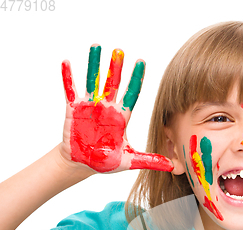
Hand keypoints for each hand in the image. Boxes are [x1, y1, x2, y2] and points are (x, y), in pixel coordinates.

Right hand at [60, 45, 172, 172]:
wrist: (84, 164)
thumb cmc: (106, 161)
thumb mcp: (130, 161)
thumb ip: (149, 161)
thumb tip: (171, 166)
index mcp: (121, 117)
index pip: (131, 94)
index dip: (136, 79)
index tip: (142, 62)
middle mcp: (107, 108)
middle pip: (113, 84)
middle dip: (117, 68)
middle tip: (120, 51)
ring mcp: (90, 107)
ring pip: (93, 81)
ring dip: (95, 65)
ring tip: (97, 47)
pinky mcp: (74, 110)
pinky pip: (71, 91)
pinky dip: (68, 77)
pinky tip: (67, 62)